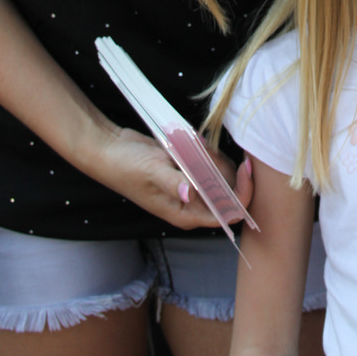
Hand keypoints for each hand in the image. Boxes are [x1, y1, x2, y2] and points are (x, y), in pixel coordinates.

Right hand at [91, 125, 254, 229]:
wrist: (110, 149)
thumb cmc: (126, 167)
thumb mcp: (151, 172)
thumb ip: (173, 183)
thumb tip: (190, 193)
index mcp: (187, 215)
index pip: (228, 213)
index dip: (242, 193)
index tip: (246, 167)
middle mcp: (192, 205)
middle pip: (229, 191)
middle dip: (225, 168)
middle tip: (206, 149)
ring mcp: (191, 187)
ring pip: (221, 173)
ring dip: (213, 156)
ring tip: (192, 144)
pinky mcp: (188, 170)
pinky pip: (209, 161)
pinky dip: (206, 149)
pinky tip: (190, 140)